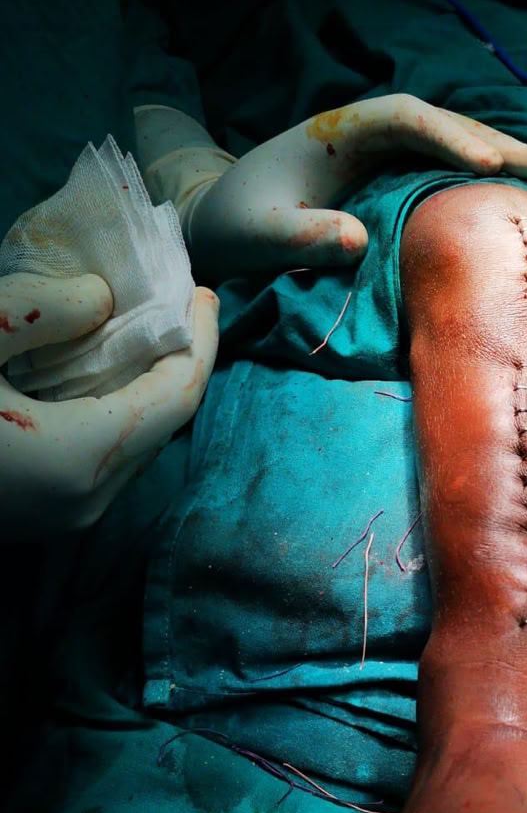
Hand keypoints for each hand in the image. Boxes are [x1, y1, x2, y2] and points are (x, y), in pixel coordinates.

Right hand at [1, 274, 218, 539]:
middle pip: (164, 424)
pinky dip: (114, 413)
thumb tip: (102, 299)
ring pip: (137, 446)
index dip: (198, 340)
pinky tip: (96, 373)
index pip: (177, 396)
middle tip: (173, 304)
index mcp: (77, 457)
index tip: (203, 292)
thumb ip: (37, 311)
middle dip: (176, 360)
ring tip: (140, 331)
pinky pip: (104, 460)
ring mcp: (66, 519)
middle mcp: (86, 500)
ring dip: (146, 387)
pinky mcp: (44, 519)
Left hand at [135, 94, 526, 278]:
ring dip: (481, 153)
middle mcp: (359, 136)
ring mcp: (371, 156)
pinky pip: (428, 168)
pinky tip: (495, 192)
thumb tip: (357, 240)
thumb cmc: (236, 226)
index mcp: (335, 135)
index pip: (402, 119)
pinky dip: (463, 176)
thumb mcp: (259, 235)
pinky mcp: (377, 180)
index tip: (484, 165)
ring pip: (436, 142)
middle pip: (432, 123)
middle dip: (481, 139)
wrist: (220, 224)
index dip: (446, 137)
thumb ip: (301, 236)